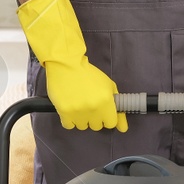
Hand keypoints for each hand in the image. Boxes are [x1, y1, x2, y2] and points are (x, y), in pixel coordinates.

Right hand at [17, 0, 125, 131]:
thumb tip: (123, 122)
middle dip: (96, 115)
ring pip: (83, 126)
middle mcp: (91, 107)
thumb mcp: (105, 82)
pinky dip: (70, 116)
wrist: (61, 57)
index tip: (110, 113)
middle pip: (97, 126)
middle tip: (92, 100)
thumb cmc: (84, 66)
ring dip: (83, 116)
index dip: (112, 117)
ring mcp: (76, 110)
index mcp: (104, 100)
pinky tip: (71, 102)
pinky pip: (69, 124)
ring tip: (81, 100)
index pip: (113, 122)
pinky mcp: (62, 111)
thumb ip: (115, 102)